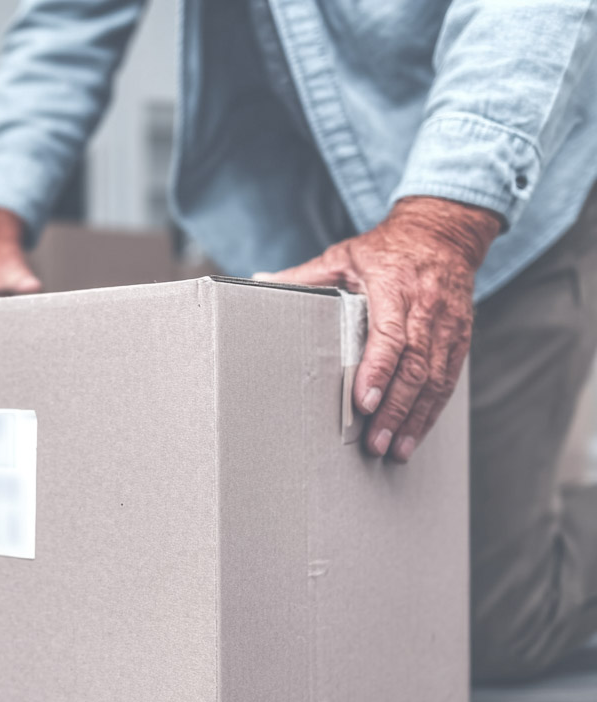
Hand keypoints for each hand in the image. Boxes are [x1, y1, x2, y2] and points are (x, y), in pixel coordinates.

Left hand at [258, 196, 499, 461]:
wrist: (443, 233)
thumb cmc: (386, 249)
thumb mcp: (343, 256)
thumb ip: (305, 276)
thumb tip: (259, 281)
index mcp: (394, 287)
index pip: (389, 336)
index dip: (378, 371)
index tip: (362, 402)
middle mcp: (426, 308)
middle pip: (415, 366)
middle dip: (395, 409)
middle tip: (375, 442)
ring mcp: (448, 324)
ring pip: (437, 378)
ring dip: (416, 418)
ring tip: (396, 449)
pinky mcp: (461, 337)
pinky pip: (450, 379)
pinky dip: (433, 410)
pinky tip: (416, 433)